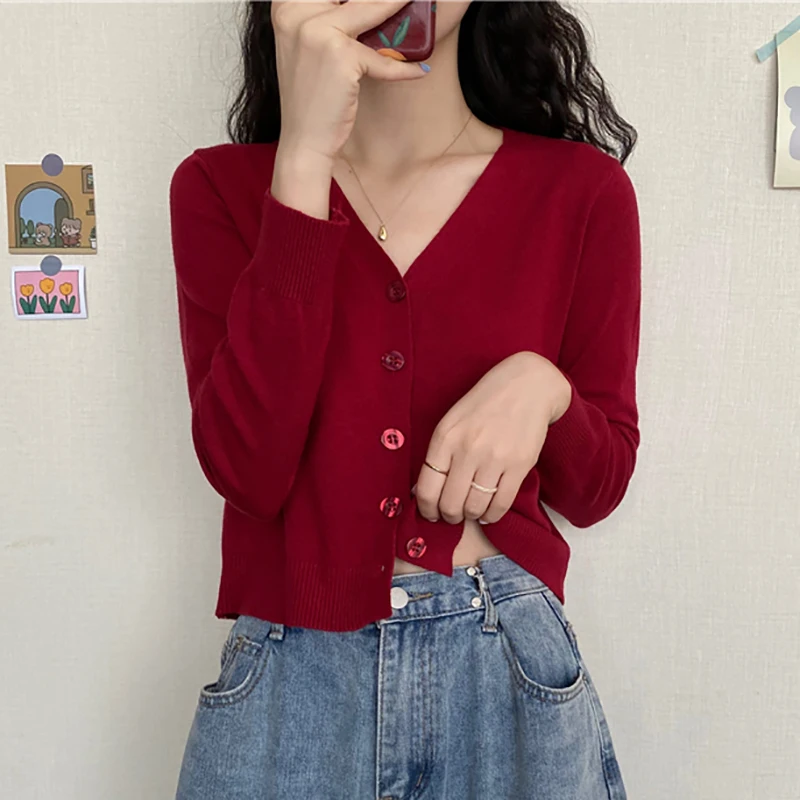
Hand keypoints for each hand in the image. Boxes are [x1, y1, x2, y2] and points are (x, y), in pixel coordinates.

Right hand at [272, 0, 429, 165]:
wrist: (304, 142)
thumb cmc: (311, 99)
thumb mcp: (311, 49)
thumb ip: (329, 19)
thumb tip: (374, 6)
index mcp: (286, 5)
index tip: (384, 1)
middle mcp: (295, 11)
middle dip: (385, 0)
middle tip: (406, 0)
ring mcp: (316, 31)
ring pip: (371, 8)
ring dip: (399, 5)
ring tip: (419, 5)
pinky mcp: (339, 55)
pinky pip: (382, 57)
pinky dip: (403, 68)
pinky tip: (419, 70)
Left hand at [413, 352, 571, 524]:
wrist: (526, 385)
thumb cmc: (484, 404)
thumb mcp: (452, 421)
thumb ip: (438, 454)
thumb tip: (422, 491)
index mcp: (445, 437)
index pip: (427, 488)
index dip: (426, 509)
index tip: (431, 513)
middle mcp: (467, 448)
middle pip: (450, 503)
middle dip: (449, 516)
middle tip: (452, 515)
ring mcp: (494, 458)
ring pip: (475, 507)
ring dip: (470, 516)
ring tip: (471, 512)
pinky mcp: (519, 465)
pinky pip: (501, 503)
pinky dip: (492, 515)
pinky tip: (488, 513)